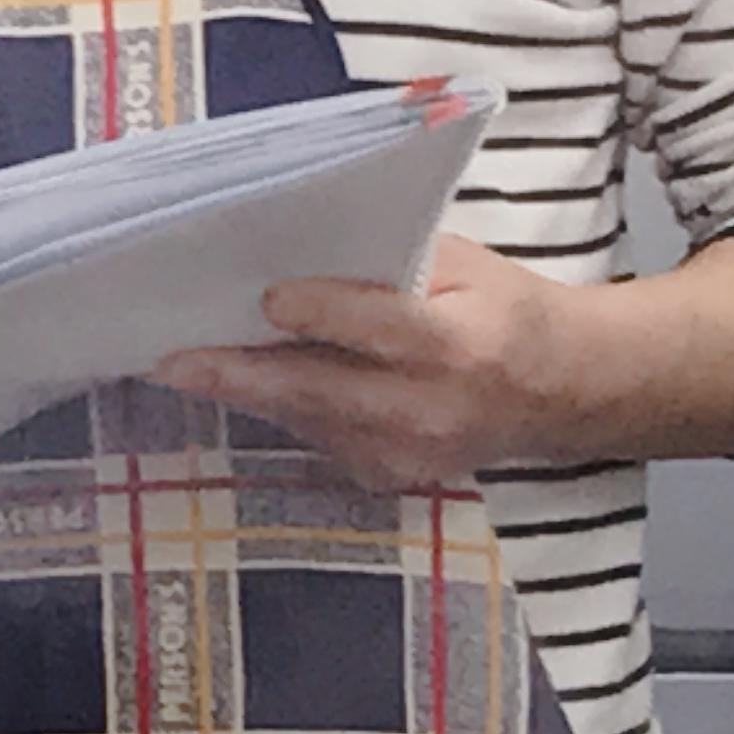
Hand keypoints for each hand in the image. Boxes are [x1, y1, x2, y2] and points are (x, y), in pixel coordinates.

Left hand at [154, 237, 598, 492]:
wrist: (562, 390)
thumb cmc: (505, 311)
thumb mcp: (467, 267)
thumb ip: (393, 264)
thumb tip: (301, 255)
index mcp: (459, 347)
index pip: (379, 329)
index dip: (320, 314)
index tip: (266, 299)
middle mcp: (430, 412)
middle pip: (320, 391)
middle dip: (238, 375)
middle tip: (171, 361)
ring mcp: (408, 457)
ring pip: (306, 418)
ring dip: (248, 389)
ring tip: (188, 361)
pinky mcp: (389, 478)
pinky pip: (318, 437)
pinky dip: (284, 406)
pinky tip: (251, 381)